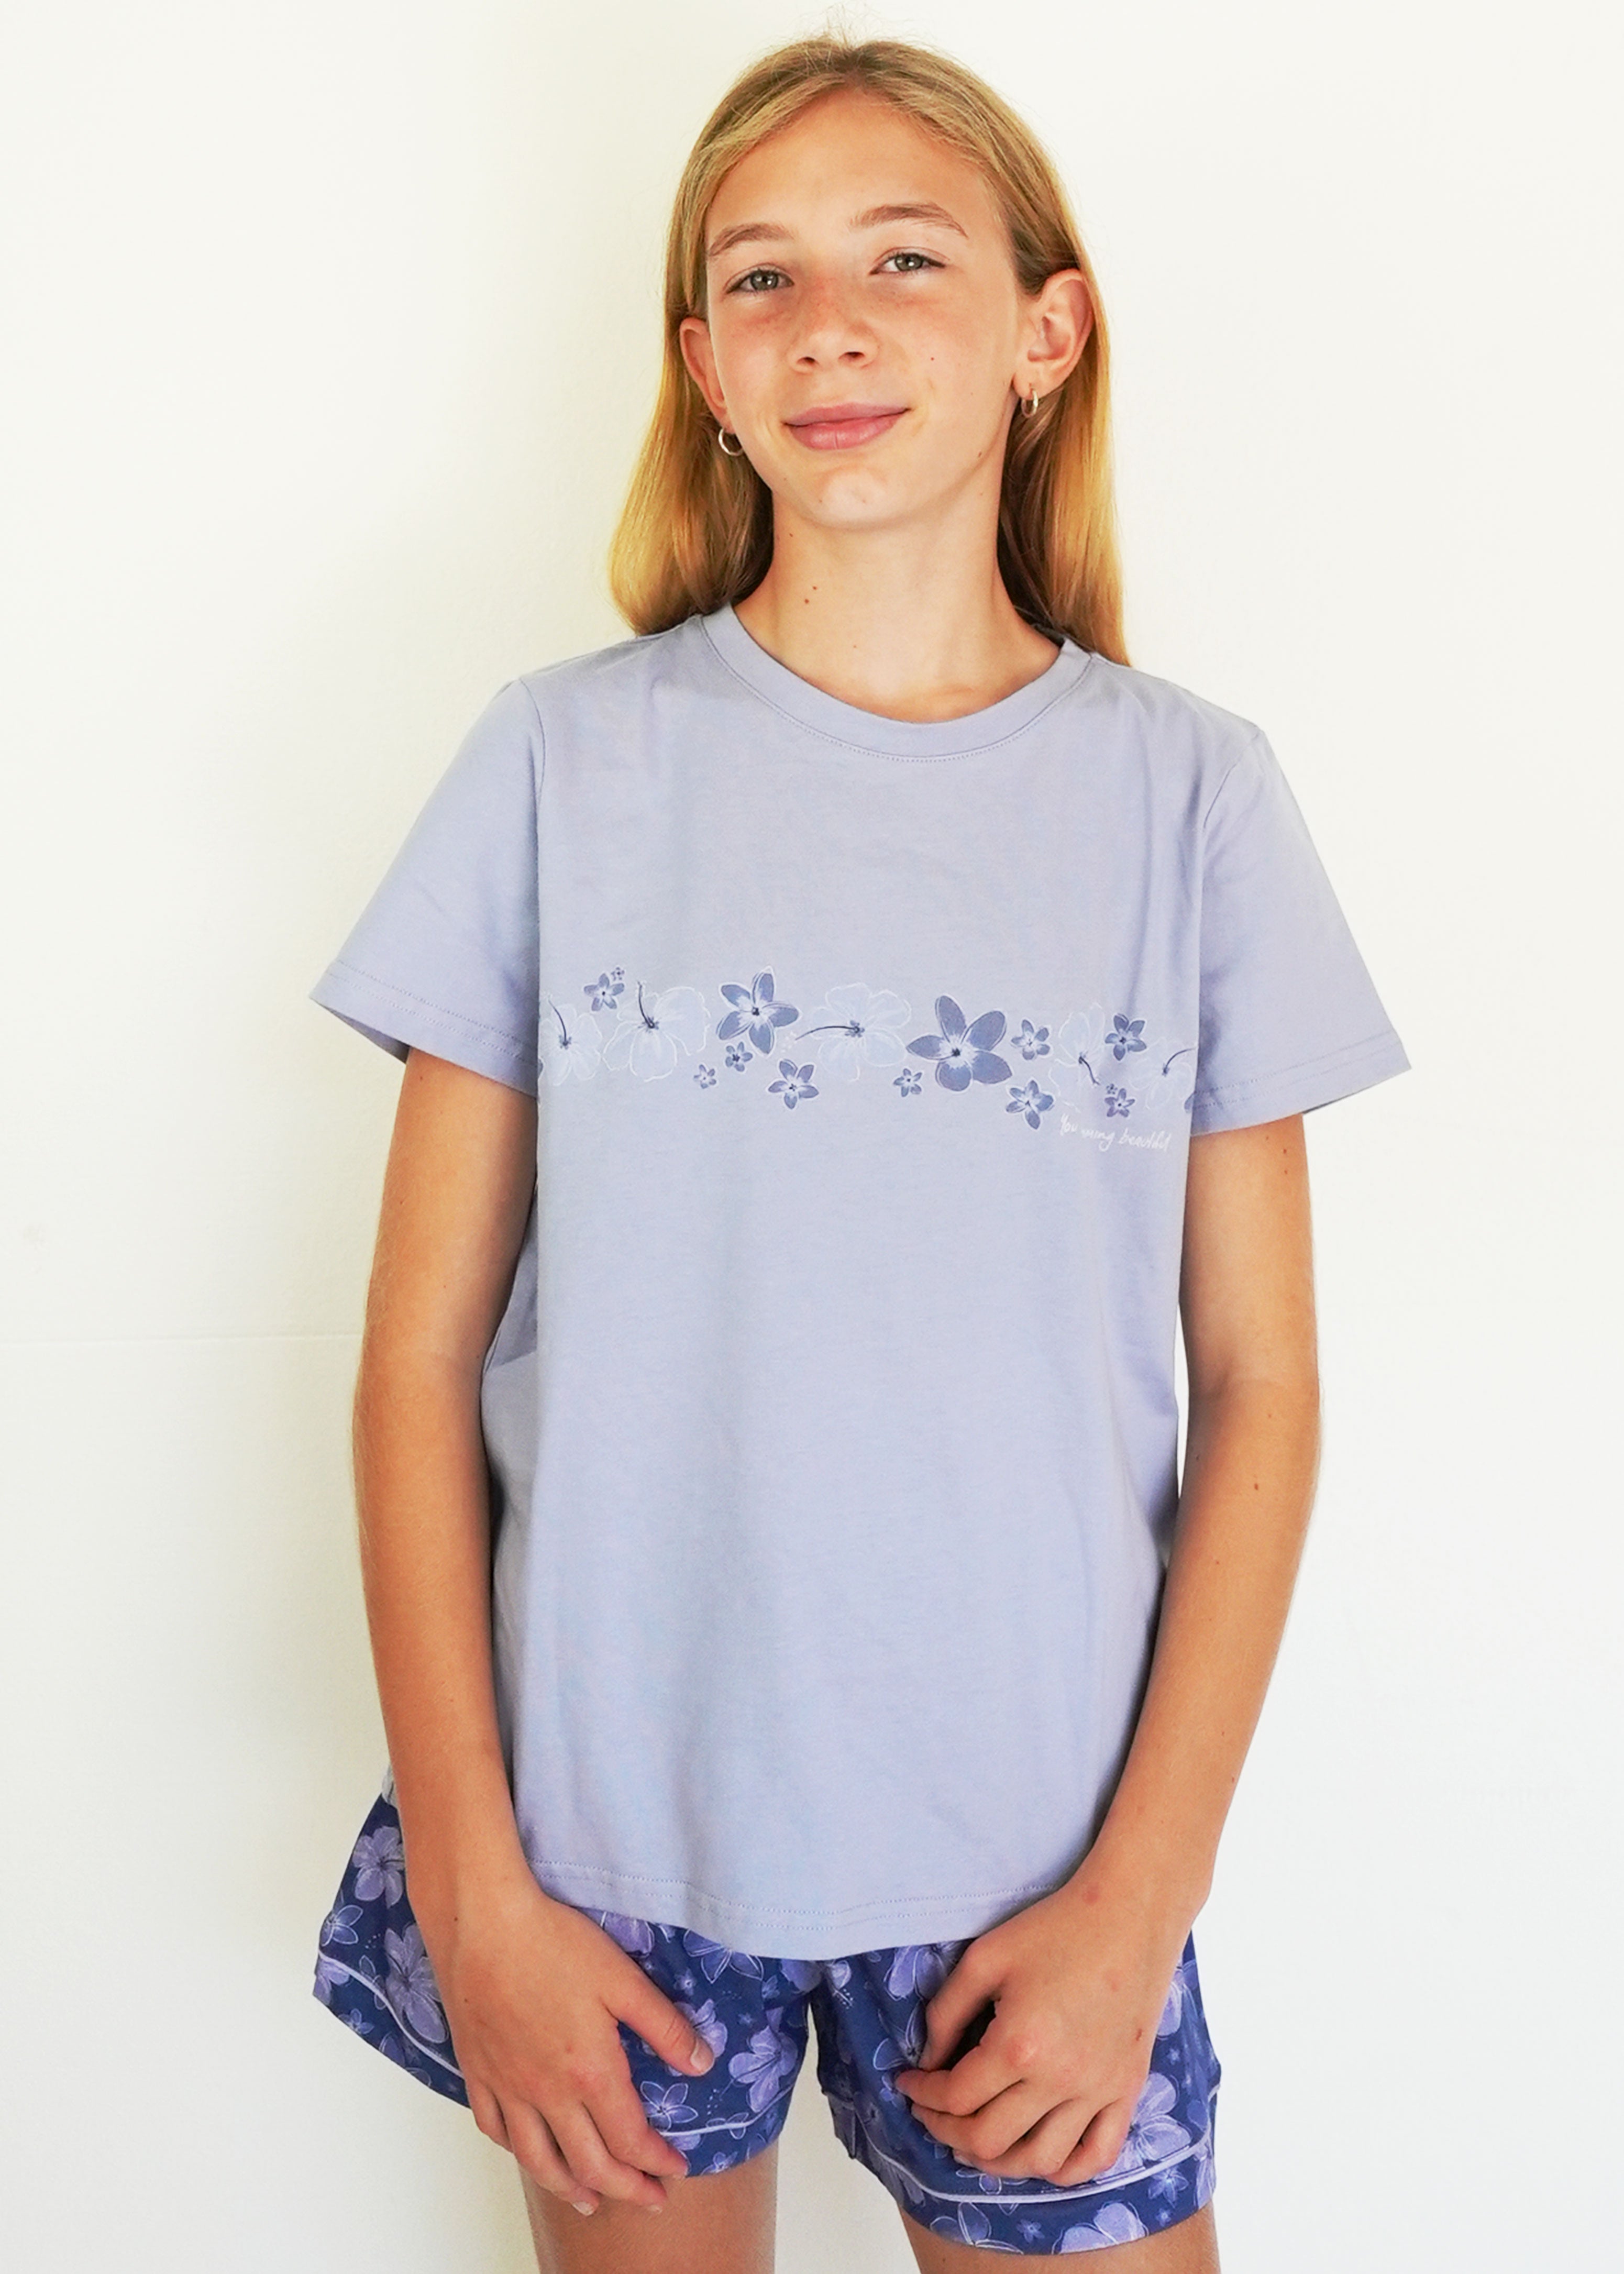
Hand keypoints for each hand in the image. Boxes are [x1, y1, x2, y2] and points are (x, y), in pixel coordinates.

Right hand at [417, 1860, 715, 2216]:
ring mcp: (508, 2087)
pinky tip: (528, 2152)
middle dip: (625, 2188)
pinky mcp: (478, 2072)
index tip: (676, 2170)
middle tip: (648, 2200)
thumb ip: (665, 2027)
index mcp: (589, 2072)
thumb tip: (702, 2065)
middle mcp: (547, 2092)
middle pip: (589, 2163)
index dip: (657, 2161)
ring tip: (589, 2201)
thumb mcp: (623, 1979)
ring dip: (569, 2188)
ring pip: (538, 2159)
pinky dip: (516, 2151)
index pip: (630, 2139)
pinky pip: (494, 2129)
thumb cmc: (554, 1943)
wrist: (484, 1924)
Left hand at [893, 1873, 1189, 2185]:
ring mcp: (1098, 2091)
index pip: (956, 2097)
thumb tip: (928, 2059)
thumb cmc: (1055, 1928)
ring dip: (997, 2162)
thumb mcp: (984, 1958)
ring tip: (974, 2141)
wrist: (1129, 1915)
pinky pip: (1097, 2155)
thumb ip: (946, 2012)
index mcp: (1019, 2045)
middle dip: (947, 2132)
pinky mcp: (1126, 2090)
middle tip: (932, 2112)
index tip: (908, 2083)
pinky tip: (1039, 2155)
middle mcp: (1060, 2080)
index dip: (922, 2096)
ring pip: (1039, 2160)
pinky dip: (1064, 2169)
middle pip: (989, 2139)